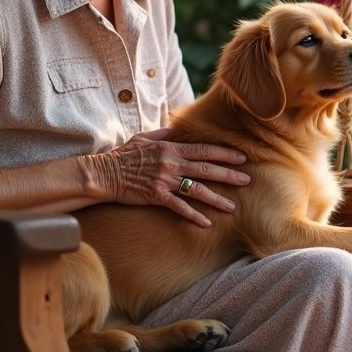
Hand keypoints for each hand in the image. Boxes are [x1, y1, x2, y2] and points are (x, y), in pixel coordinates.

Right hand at [86, 128, 249, 226]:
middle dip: (229, 174)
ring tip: (233, 206)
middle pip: (207, 169)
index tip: (242, 157)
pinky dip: (194, 216)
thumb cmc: (124, 155)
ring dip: (217, 198)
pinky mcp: (156, 197)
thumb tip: (179, 128)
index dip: (225, 154)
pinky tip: (207, 223)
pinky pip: (179, 207)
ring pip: (197, 190)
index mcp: (171, 148)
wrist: (104, 173)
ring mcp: (165, 181)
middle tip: (247, 180)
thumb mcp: (145, 138)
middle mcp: (172, 163)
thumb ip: (165, 133)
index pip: (204, 150)